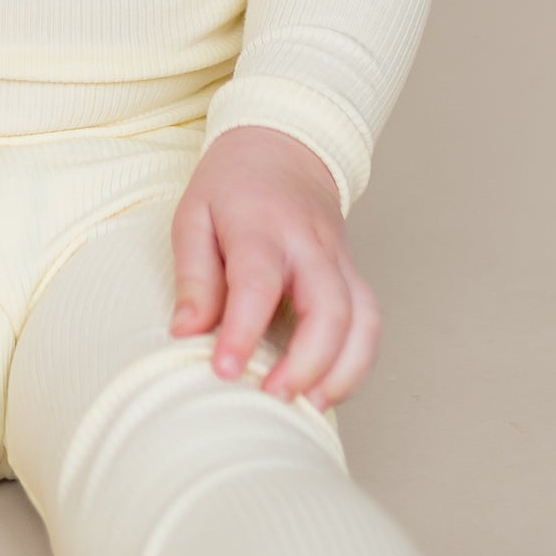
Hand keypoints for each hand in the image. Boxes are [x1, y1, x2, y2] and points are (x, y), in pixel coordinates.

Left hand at [168, 126, 380, 409]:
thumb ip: (194, 276)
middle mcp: (310, 245)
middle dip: (309, 361)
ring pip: (364, 319)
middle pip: (330, 306)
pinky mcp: (353, 276)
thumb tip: (187, 332)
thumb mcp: (194, 216)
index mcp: (261, 226)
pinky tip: (325, 388)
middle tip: (274, 397)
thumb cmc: (233, 187)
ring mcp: (340, 260)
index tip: (226, 370)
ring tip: (308, 407)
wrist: (285, 148)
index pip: (259, 283)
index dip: (243, 331)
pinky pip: (369, 324)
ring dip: (343, 371)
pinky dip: (355, 363)